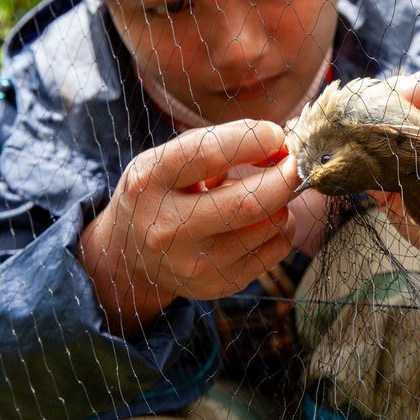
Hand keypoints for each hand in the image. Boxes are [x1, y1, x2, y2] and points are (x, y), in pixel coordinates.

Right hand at [78, 119, 299, 334]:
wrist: (128, 256)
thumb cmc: (158, 194)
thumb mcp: (167, 159)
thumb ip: (218, 144)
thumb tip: (279, 143)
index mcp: (151, 181)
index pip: (210, 154)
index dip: (255, 139)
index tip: (275, 135)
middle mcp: (170, 227)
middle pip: (250, 201)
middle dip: (285, 176)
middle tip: (291, 163)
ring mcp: (196, 263)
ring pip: (271, 224)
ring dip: (282, 201)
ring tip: (265, 192)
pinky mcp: (220, 284)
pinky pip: (277, 248)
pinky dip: (281, 227)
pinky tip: (262, 219)